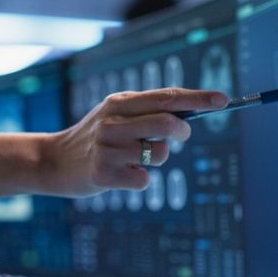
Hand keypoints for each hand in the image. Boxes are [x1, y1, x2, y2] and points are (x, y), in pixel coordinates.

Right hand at [42, 88, 228, 195]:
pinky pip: (144, 179)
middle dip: (183, 131)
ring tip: (137, 158)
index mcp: (119, 103)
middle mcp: (112, 122)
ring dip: (157, 158)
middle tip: (181, 136)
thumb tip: (189, 114)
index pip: (166, 97)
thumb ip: (148, 112)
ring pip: (158, 154)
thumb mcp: (115, 115)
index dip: (198, 98)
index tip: (223, 100)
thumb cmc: (95, 138)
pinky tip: (123, 175)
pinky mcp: (104, 174)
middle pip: (167, 123)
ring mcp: (107, 148)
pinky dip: (141, 179)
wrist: (54, 162)